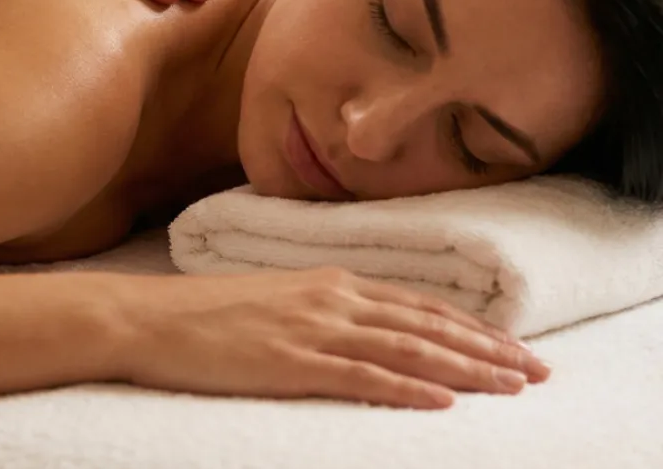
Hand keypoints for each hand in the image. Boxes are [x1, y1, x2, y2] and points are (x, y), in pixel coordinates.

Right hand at [126, 267, 549, 408]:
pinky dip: (407, 389)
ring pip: (407, 349)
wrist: (149, 318)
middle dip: (487, 349)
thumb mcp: (275, 298)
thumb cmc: (206, 312)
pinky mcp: (291, 362)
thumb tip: (364, 326)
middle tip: (537, 371)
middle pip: (426, 325)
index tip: (512, 346)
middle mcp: (331, 299)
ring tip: (511, 388)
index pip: (418, 305)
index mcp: (329, 282)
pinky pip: (361, 376)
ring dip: (465, 369)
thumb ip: (323, 308)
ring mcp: (312, 330)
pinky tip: (441, 403)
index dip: (470, 327)